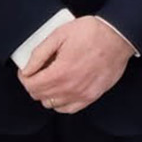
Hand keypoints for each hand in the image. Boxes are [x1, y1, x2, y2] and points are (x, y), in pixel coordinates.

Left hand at [18, 16, 132, 113]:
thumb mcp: (59, 35)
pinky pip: (68, 109)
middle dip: (34, 84)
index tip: (26, 71)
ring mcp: (81, 94)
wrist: (117, 37)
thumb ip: (39, 53)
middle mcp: (70, 88)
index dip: (24, 77)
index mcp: (60, 72)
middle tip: (38, 72)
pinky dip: (61, 102)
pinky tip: (62, 90)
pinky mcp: (91, 96)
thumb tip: (26, 68)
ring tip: (51, 79)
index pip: (31, 85)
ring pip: (52, 104)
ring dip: (46, 93)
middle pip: (39, 96)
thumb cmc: (91, 33)